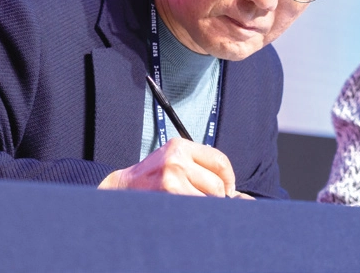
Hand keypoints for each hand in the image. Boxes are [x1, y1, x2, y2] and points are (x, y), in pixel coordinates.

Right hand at [97, 138, 236, 196]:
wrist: (124, 187)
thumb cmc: (152, 176)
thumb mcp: (175, 159)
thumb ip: (201, 166)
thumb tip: (235, 190)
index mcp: (180, 146)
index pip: (219, 160)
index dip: (229, 178)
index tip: (229, 188)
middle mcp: (177, 159)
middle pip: (217, 183)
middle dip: (219, 196)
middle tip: (212, 201)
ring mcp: (172, 178)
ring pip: (209, 198)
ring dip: (208, 206)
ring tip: (196, 204)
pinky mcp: (169, 194)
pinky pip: (196, 207)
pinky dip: (198, 213)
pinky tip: (189, 210)